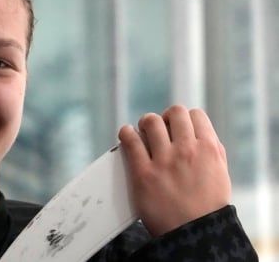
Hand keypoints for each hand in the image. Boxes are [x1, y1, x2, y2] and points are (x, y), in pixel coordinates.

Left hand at [118, 105, 230, 236]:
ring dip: (145, 124)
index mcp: (208, 150)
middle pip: (174, 112)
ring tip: (142, 132)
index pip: (195, 114)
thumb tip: (199, 131)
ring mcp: (164, 161)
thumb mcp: (220, 174)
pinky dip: (126, 133)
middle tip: (159, 127)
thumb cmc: (207, 208)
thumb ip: (211, 150)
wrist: (193, 235)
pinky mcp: (143, 173)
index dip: (185, 118)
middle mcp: (187, 150)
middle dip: (165, 118)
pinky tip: (126, 135)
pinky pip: (130, 141)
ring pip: (150, 122)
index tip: (177, 125)